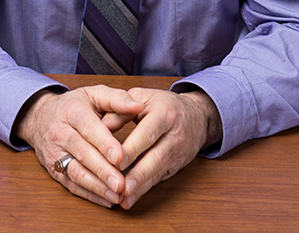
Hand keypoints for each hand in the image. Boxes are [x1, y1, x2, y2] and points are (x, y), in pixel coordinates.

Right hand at [14, 85, 143, 206]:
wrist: (40, 117)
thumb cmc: (74, 106)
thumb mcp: (94, 94)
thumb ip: (117, 99)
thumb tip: (138, 106)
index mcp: (72, 112)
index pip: (89, 128)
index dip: (105, 144)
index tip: (120, 157)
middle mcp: (60, 133)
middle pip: (82, 154)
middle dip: (102, 170)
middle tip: (121, 184)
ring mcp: (55, 153)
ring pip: (75, 172)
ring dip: (96, 187)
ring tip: (116, 196)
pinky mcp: (54, 169)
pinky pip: (71, 185)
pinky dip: (89, 195)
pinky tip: (107, 200)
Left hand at [117, 88, 222, 209]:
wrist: (198, 116)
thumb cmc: (163, 105)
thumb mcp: (142, 98)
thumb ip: (120, 109)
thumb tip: (101, 125)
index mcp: (164, 114)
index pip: (148, 132)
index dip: (132, 148)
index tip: (116, 160)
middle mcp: (174, 135)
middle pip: (156, 156)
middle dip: (138, 173)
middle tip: (121, 186)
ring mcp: (176, 153)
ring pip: (157, 172)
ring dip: (140, 187)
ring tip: (124, 198)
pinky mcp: (175, 167)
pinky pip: (158, 180)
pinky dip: (143, 190)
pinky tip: (129, 199)